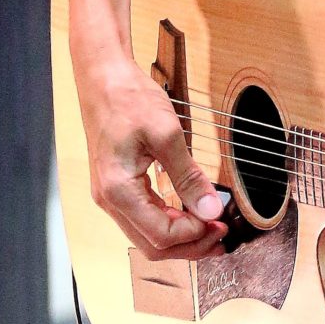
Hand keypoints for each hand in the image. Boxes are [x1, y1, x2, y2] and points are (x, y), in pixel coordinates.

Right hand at [77, 53, 227, 260]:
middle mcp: (109, 199)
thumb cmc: (127, 99)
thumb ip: (189, 177)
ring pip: (148, 235)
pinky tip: (190, 215)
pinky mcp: (118, 187)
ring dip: (181, 237)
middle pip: (152, 245)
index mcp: (118, 190)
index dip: (194, 236)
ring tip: (210, 227)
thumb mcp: (167, 135)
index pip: (160, 236)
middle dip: (190, 245)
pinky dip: (170, 222)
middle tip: (221, 235)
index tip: (219, 223)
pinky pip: (144, 217)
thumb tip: (211, 209)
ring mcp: (111, 195)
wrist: (103, 78)